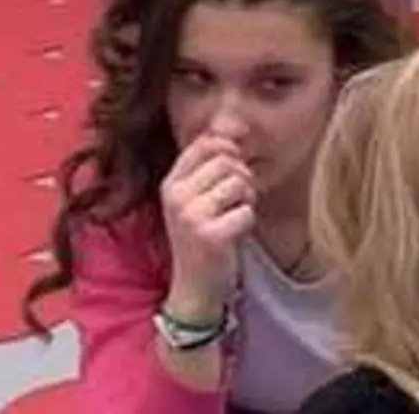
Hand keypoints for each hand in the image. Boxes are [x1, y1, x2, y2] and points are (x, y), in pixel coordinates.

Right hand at [160, 135, 255, 321]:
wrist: (194, 288)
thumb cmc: (202, 238)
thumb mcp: (194, 200)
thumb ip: (207, 168)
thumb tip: (232, 130)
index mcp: (170, 183)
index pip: (205, 144)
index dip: (229, 151)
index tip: (233, 171)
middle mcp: (176, 196)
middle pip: (228, 161)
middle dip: (243, 177)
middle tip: (237, 199)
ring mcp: (191, 216)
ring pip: (240, 183)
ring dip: (247, 199)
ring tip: (234, 215)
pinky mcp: (210, 236)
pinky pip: (247, 211)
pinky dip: (248, 221)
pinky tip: (235, 233)